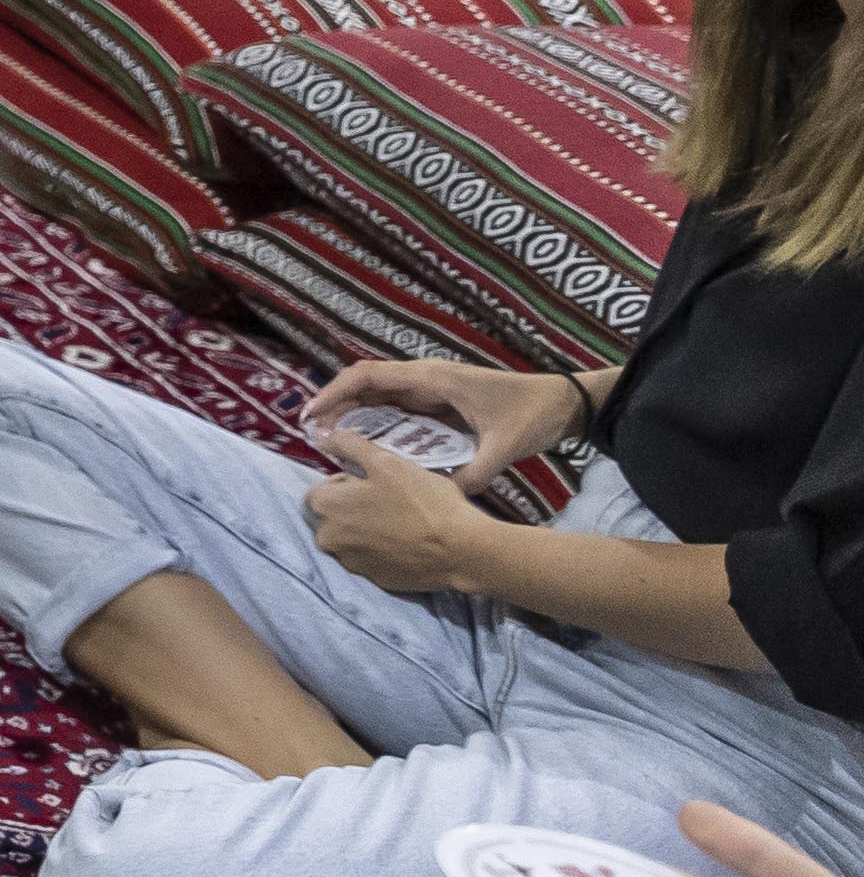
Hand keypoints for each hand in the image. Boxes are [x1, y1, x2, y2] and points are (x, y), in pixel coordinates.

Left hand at [300, 429, 500, 595]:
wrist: (460, 548)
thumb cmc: (422, 500)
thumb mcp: (386, 462)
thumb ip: (350, 446)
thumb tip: (325, 437)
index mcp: (326, 509)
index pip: (318, 492)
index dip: (342, 484)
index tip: (369, 482)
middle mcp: (329, 540)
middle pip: (330, 517)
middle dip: (350, 507)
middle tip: (386, 499)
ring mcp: (351, 563)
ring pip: (348, 539)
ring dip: (363, 529)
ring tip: (398, 520)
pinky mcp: (375, 580)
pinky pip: (369, 558)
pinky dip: (380, 549)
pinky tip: (406, 540)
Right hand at [310, 357, 587, 481]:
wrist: (564, 404)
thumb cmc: (532, 414)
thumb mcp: (505, 446)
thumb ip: (476, 472)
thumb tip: (449, 500)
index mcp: (433, 379)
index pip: (368, 375)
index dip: (334, 393)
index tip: (311, 416)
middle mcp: (424, 380)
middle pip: (364, 385)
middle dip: (334, 407)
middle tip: (313, 438)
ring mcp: (430, 390)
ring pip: (376, 397)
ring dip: (351, 415)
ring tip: (329, 444)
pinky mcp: (437, 404)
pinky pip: (394, 409)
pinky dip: (373, 423)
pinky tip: (366, 447)